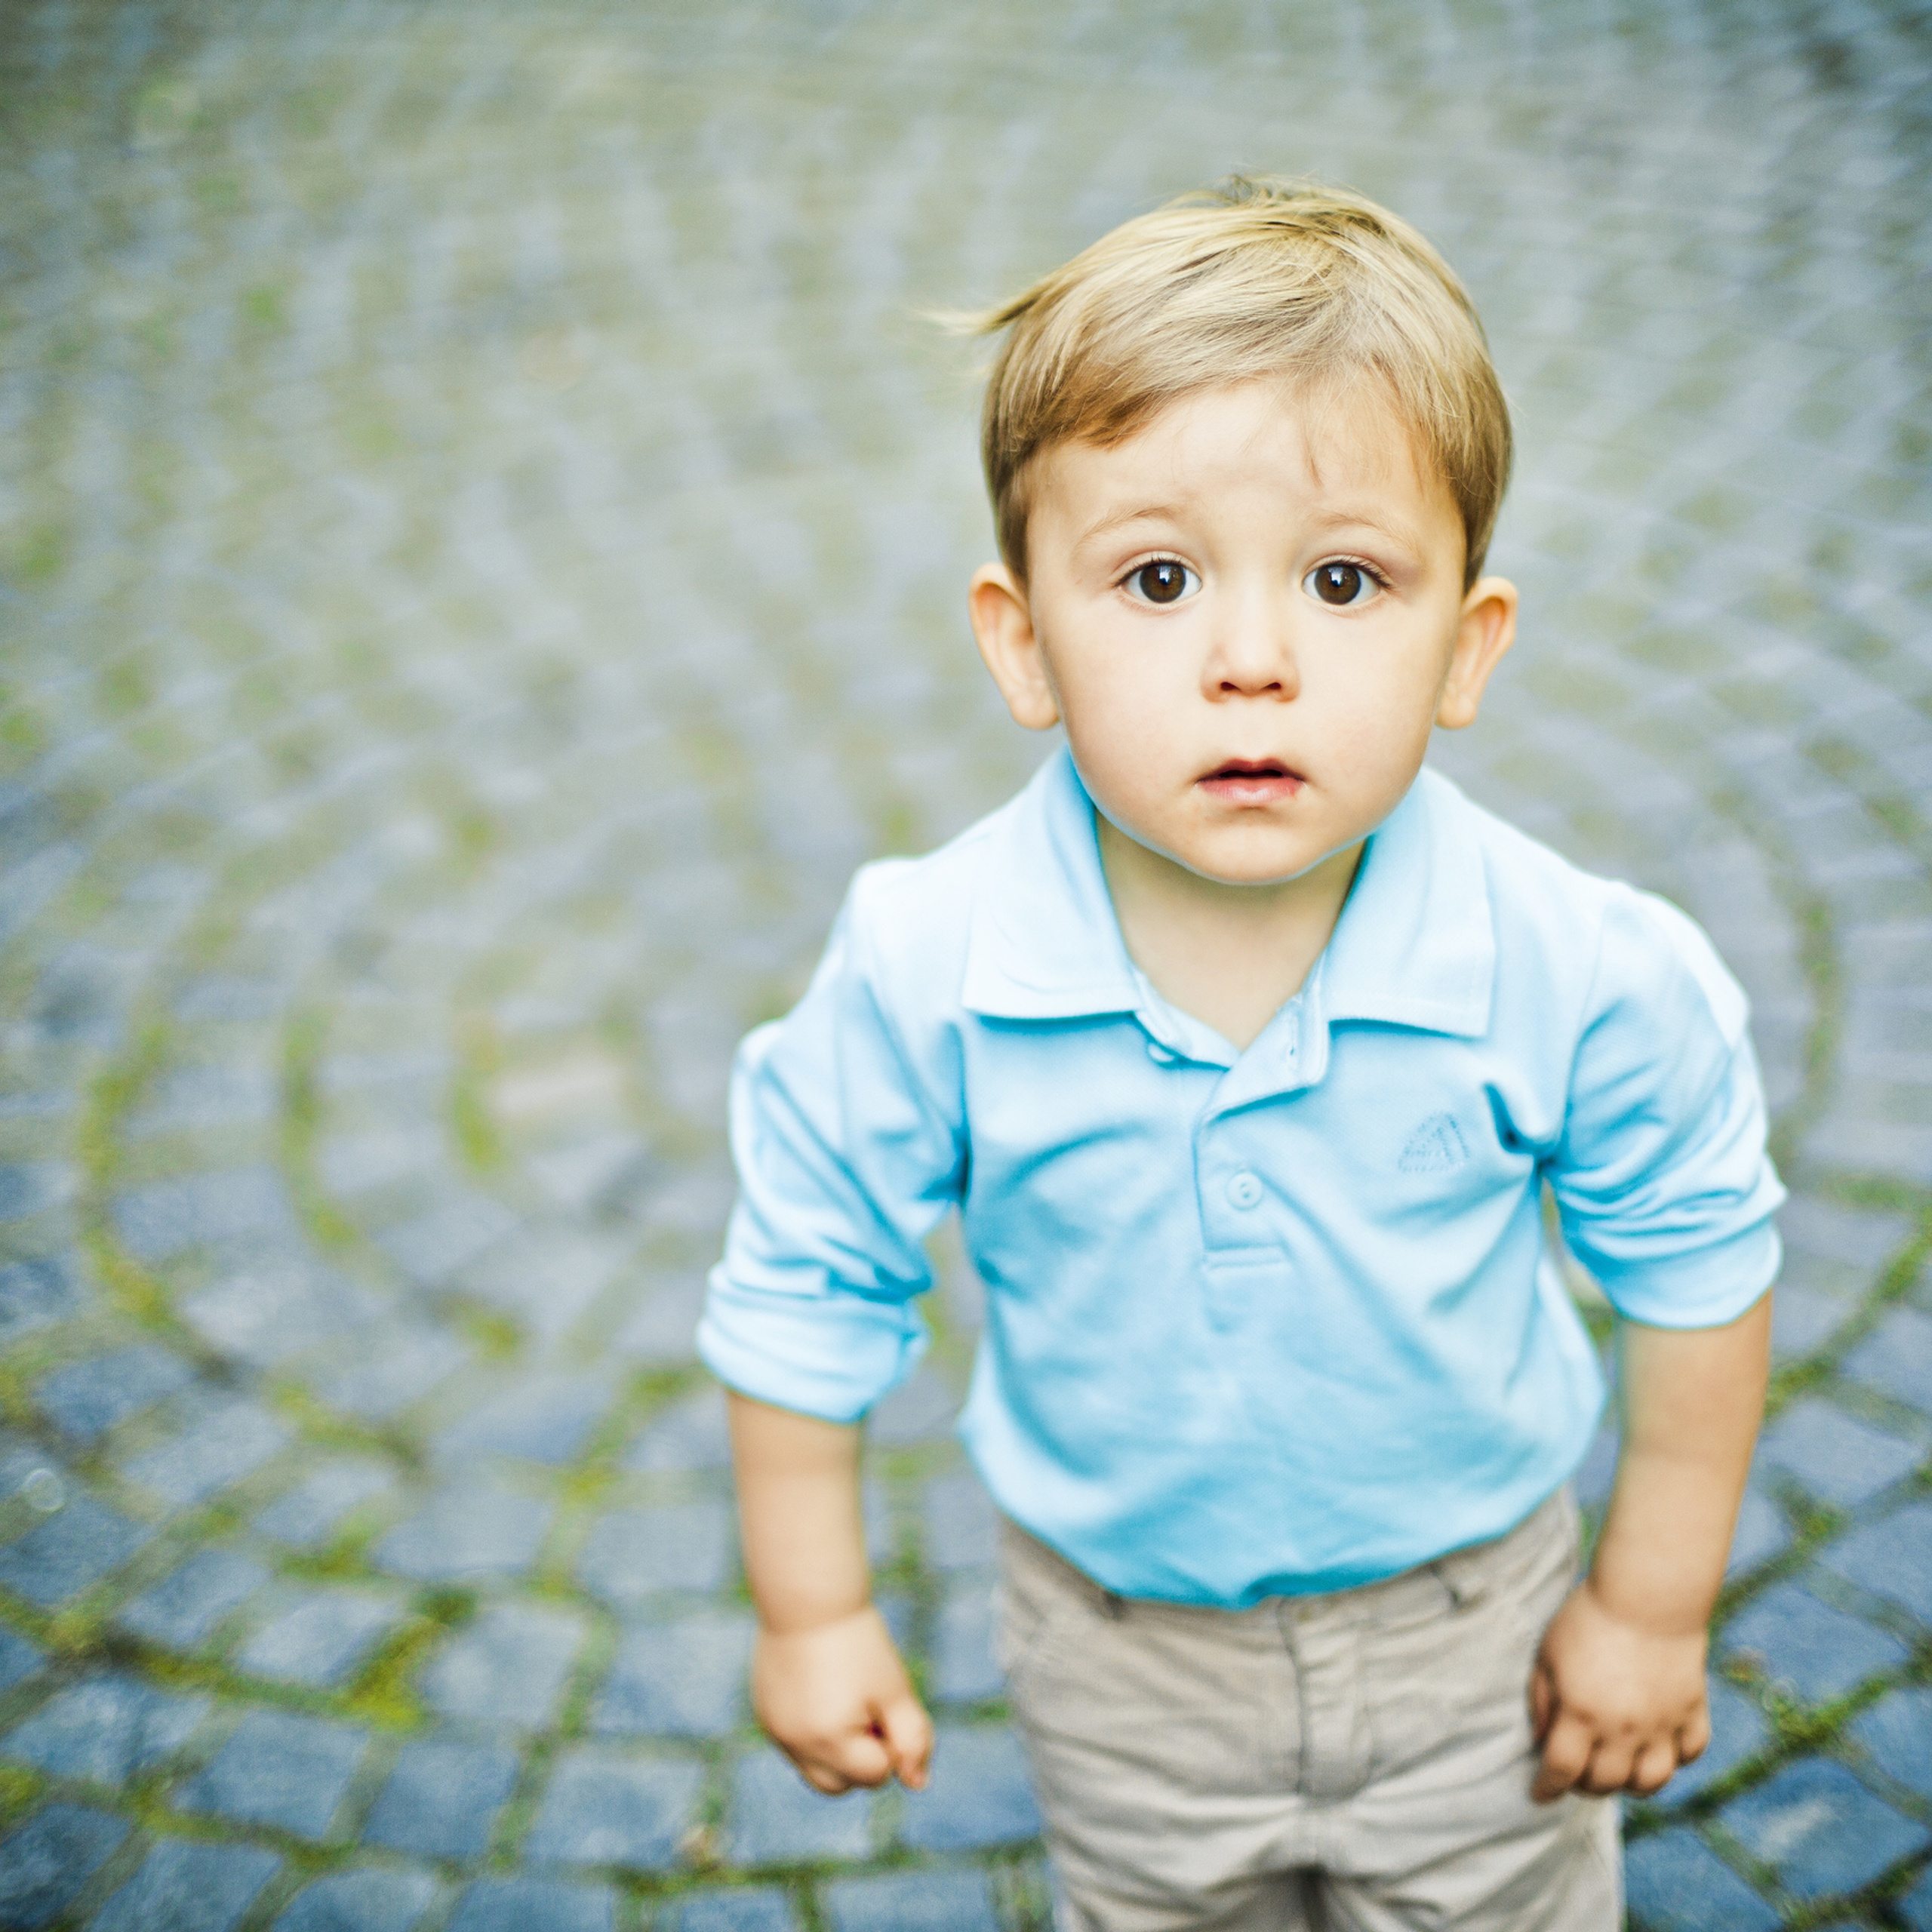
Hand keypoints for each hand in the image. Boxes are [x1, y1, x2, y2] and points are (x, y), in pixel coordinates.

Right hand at [752, 1603, 933, 1794]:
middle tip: (865, 1705)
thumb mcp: (894, 1689)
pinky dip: (812, 1729)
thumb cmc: (859, 1643)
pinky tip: (820, 1686)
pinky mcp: (764, 1713)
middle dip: (860, 1759)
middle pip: (838, 1787)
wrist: (808, 1597)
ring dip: (835, 1748)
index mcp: (829, 1741)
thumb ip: (912, 1740)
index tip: (881, 1699)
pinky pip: (793, 1743)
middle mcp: (794, 1745)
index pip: (875, 1775)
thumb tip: (918, 1784)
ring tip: (843, 1695)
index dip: (889, 1739)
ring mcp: (775, 1731)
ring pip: (813, 1768)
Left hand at [1529, 1579, 1711, 1801]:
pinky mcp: (1692, 1711)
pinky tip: (1657, 1748)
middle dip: (1584, 1785)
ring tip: (1616, 1767)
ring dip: (1630, 1783)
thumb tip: (1540, 1741)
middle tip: (1575, 1773)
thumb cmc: (1587, 1619)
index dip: (1546, 1788)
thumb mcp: (1547, 1654)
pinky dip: (1675, 1760)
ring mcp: (1662, 1724)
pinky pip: (1690, 1754)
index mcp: (1582, 1713)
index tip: (1539, 1793)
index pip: (1561, 1770)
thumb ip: (1541, 1701)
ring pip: (1650, 1782)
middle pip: (1604, 1783)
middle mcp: (1624, 1728)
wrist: (1646, 1595)